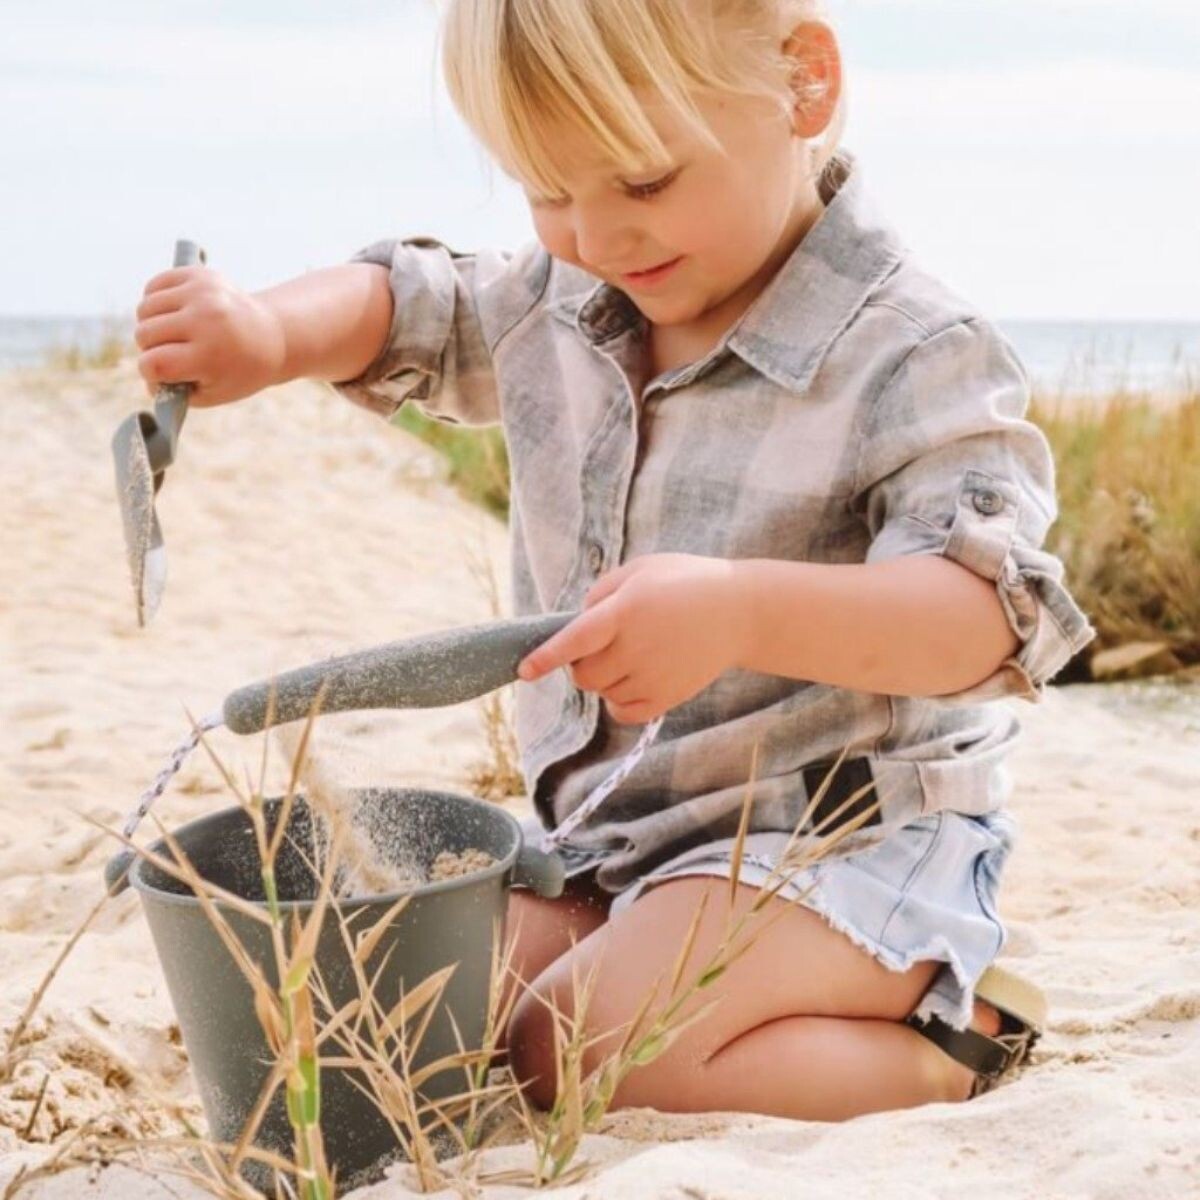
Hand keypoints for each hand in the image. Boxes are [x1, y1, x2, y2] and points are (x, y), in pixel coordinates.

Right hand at [134, 265, 287, 405]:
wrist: (272, 336)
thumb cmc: (237, 371)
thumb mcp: (212, 393)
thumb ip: (174, 392)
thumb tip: (148, 378)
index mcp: (210, 354)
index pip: (152, 363)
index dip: (151, 373)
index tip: (163, 375)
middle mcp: (206, 318)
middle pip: (144, 334)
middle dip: (152, 349)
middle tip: (173, 354)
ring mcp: (203, 292)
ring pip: (144, 309)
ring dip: (152, 324)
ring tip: (174, 333)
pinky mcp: (199, 274)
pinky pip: (153, 286)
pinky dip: (157, 302)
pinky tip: (175, 313)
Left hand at [516, 554, 749, 724]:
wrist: (739, 610)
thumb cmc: (684, 582)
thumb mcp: (640, 569)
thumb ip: (601, 593)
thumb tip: (576, 624)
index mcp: (626, 611)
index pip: (575, 640)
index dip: (546, 657)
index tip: (523, 671)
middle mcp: (637, 647)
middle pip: (583, 674)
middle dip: (580, 662)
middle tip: (603, 643)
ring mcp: (654, 676)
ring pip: (602, 693)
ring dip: (604, 678)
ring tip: (631, 652)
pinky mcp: (668, 697)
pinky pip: (624, 712)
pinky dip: (619, 701)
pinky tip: (633, 679)